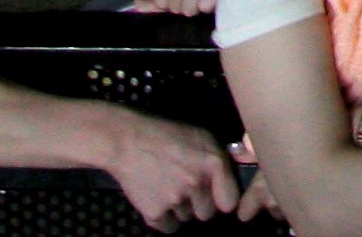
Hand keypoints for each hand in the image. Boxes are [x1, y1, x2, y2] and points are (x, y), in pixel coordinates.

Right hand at [98, 108, 240, 232]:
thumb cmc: (166, 135)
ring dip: (180, 209)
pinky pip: (168, 227)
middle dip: (199, 204)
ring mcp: (175, 200)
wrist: (127, 141)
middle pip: (207, 213)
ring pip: (186, 218)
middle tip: (186, 189)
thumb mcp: (201, 137)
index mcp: (213, 164)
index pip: (229, 202)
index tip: (216, 196)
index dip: (222, 199)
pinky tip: (158, 199)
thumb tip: (234, 176)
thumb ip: (219, 158)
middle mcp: (197, 184)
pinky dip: (163, 218)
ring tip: (168, 187)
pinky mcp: (154, 212)